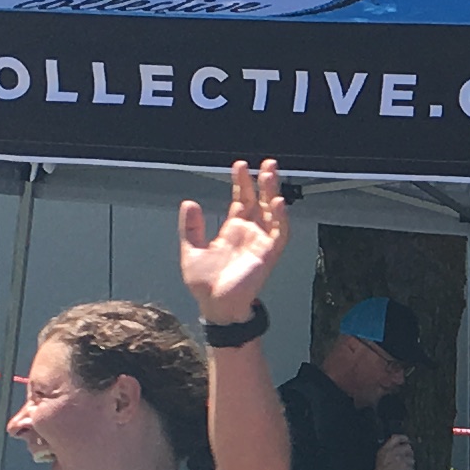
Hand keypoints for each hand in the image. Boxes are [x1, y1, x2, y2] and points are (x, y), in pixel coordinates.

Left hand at [178, 159, 288, 321]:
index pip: (241, 200)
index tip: (240, 166)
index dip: (241, 183)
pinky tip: (277, 202)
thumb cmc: (205, 285)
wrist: (216, 306)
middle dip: (263, 181)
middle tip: (267, 163)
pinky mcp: (268, 254)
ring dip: (272, 193)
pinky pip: (279, 233)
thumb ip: (191, 227)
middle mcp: (249, 233)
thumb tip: (189, 203)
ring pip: (272, 212)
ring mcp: (260, 242)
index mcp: (232, 230)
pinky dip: (281, 218)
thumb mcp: (191, 251)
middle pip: (260, 201)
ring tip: (270, 174)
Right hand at [367, 435, 417, 469]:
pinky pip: (411, 467)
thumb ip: (389, 450)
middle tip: (407, 457)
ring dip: (409, 462)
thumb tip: (399, 447)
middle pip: (407, 446)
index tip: (406, 440)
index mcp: (385, 449)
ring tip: (404, 468)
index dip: (403, 438)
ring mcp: (401, 458)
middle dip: (409, 452)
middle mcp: (394, 451)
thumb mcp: (381, 458)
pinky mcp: (406, 466)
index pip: (396, 437)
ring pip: (411, 457)